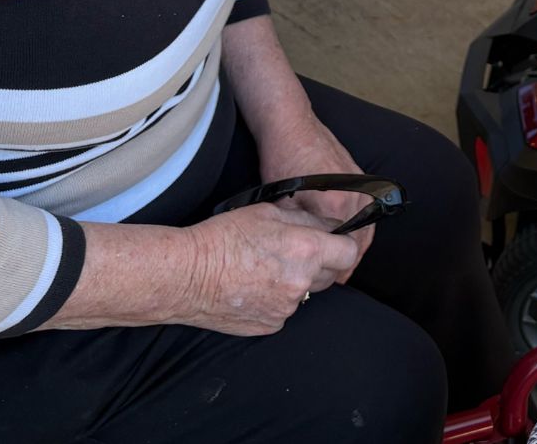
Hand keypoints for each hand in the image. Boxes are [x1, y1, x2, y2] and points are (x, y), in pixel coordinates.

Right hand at [181, 201, 360, 334]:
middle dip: (318, 263)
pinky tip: (252, 288)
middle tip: (290, 252)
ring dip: (295, 283)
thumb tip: (326, 224)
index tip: (331, 242)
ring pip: (305, 294)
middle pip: (329, 275)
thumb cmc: (222, 238)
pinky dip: (275, 300)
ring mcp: (287, 308)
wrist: (187, 275)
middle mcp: (302, 283)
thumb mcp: (267, 212)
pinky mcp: (271, 325)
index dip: (341, 245)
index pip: (348, 253)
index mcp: (307, 250)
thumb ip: (304, 219)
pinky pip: (284, 311)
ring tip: (264, 270)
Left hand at [255, 113, 376, 279]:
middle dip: (350, 261)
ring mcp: (361, 185)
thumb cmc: (281, 162)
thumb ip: (299, 232)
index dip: (336, 269)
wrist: (291, 125)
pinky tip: (350, 236)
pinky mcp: (361, 177)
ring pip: (368, 226)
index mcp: (335, 206)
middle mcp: (354, 196)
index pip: (344, 249)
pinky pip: (369, 210)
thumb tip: (302, 256)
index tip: (328, 281)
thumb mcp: (282, 204)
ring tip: (345, 262)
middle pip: (361, 241)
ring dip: (358, 246)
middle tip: (338, 278)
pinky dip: (362, 227)